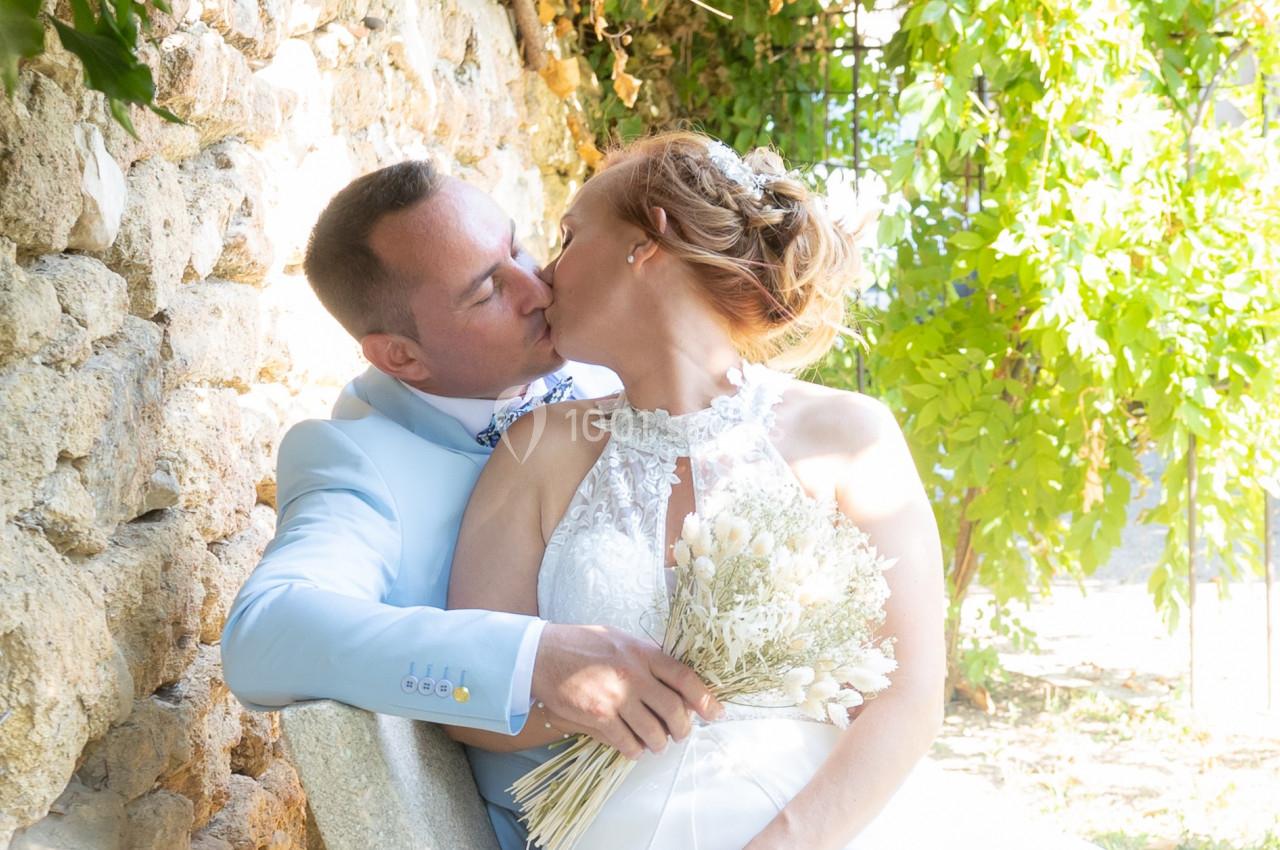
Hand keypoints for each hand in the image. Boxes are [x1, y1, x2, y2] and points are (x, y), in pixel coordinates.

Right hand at [530, 623, 722, 758]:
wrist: (542, 654)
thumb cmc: (582, 645)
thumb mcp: (620, 640)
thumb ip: (646, 659)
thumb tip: (674, 682)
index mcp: (643, 652)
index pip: (684, 677)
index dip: (705, 698)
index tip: (716, 713)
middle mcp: (633, 674)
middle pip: (673, 710)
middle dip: (683, 728)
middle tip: (681, 733)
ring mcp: (616, 697)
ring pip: (653, 732)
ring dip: (659, 743)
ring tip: (656, 743)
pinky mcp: (598, 716)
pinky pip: (627, 742)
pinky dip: (635, 750)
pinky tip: (634, 747)